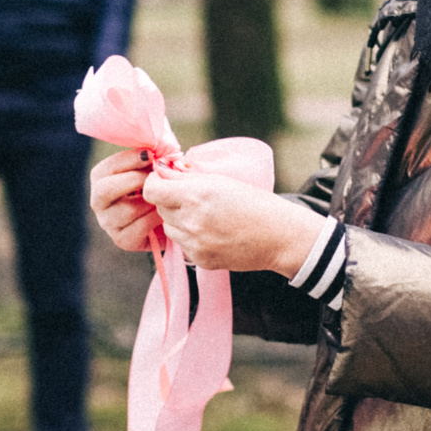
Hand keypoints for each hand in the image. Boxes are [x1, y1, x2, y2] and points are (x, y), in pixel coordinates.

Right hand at [89, 148, 161, 252]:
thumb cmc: (158, 187)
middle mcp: (98, 202)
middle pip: (105, 189)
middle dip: (134, 180)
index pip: (106, 168)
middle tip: (155, 177)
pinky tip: (164, 213)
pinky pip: (139, 228)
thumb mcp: (151, 170)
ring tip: (164, 196)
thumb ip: (149, 160)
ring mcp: (108, 223)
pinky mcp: (122, 241)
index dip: (128, 159)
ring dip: (149, 201)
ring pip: (126, 210)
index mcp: (101, 180)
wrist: (169, 218)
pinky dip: (155, 218)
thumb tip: (157, 151)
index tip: (151, 155)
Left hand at [140, 167, 321, 276]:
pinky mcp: (200, 260)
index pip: (152, 190)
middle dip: (170, 201)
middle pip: (160, 208)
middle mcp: (192, 222)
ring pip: (169, 227)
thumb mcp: (221, 181)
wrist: (279, 237)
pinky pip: (182, 245)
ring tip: (205, 216)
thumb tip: (160, 169)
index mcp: (196, 196)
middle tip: (193, 197)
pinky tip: (212, 232)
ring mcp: (195, 244)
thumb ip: (185, 177)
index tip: (165, 181)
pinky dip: (190, 237)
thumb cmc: (254, 203)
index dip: (156, 183)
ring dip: (178, 220)